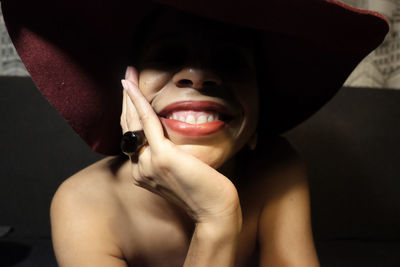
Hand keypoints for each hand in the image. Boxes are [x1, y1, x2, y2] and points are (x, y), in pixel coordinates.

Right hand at [120, 66, 241, 225]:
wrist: (216, 210)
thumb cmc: (205, 190)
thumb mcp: (182, 171)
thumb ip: (170, 157)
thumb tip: (171, 141)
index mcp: (144, 172)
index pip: (133, 138)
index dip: (130, 114)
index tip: (132, 94)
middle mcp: (140, 169)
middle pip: (128, 128)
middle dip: (126, 100)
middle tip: (126, 77)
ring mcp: (148, 164)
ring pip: (133, 123)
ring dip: (130, 96)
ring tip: (128, 75)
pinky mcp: (161, 157)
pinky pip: (146, 122)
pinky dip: (137, 101)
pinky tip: (131, 86)